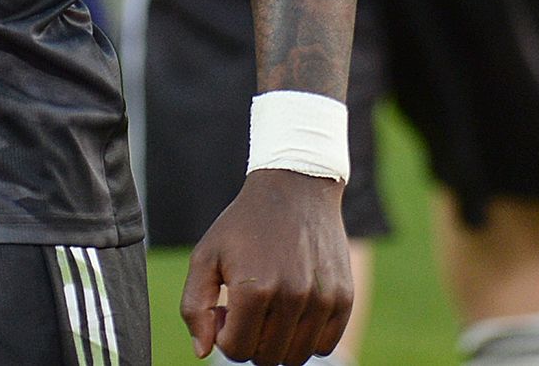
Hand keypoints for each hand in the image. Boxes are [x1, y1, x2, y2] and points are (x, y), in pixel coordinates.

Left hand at [180, 169, 354, 362]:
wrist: (295, 188)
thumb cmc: (244, 225)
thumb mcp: (206, 256)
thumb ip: (195, 306)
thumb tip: (202, 351)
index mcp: (253, 289)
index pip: (235, 350)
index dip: (224, 335)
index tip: (225, 309)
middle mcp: (291, 297)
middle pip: (265, 357)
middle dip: (249, 339)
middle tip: (247, 307)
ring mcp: (321, 300)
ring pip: (295, 357)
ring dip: (278, 341)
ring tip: (269, 307)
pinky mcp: (343, 298)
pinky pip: (325, 346)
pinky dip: (307, 338)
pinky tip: (293, 309)